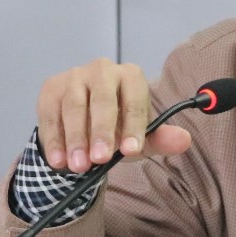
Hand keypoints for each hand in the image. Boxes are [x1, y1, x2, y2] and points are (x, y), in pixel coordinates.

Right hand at [36, 57, 191, 172]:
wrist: (84, 122)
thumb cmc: (118, 127)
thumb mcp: (140, 136)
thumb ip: (161, 139)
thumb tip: (184, 141)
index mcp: (131, 76)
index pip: (134, 100)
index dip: (133, 126)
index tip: (131, 150)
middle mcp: (103, 70)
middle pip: (102, 100)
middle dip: (101, 131)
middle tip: (100, 159)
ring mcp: (74, 76)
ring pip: (74, 106)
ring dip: (76, 139)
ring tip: (79, 166)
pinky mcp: (51, 89)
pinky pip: (51, 115)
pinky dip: (54, 140)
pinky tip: (59, 161)